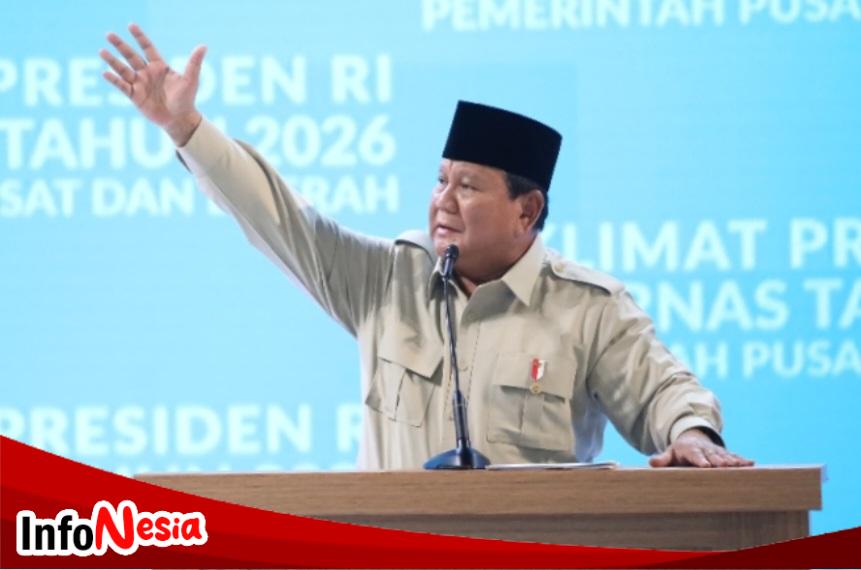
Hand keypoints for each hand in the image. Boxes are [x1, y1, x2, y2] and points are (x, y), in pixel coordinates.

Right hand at [100, 23, 205, 145]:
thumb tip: (203, 46)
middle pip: (131, 56)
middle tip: (109, 34)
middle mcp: (147, 73)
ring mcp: (140, 84)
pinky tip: (105, 73)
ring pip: (123, 69)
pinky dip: (114, 80)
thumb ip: (194, 63)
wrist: (180, 119)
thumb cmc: (187, 99)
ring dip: (113, 61)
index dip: (140, 37)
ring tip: (102, 51)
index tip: (131, 26)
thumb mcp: (190, 80)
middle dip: (120, 46)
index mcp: (159, 66)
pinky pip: (122, 86)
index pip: (147, 48)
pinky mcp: (135, 96)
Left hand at [649, 428, 753, 467]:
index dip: (700, 460)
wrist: (692, 439)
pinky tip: (752, 464)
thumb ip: (662, 459)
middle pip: (712, 455)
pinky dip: (743, 460)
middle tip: (726, 467)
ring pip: (726, 456)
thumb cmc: (680, 452)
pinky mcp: (726, 454)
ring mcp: (716, 452)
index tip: (705, 466)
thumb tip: (652, 463)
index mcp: (690, 449)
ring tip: (742, 466)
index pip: (695, 455)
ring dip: (734, 461)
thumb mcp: (670, 454)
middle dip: (719, 461)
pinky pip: (735, 456)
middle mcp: (705, 449)